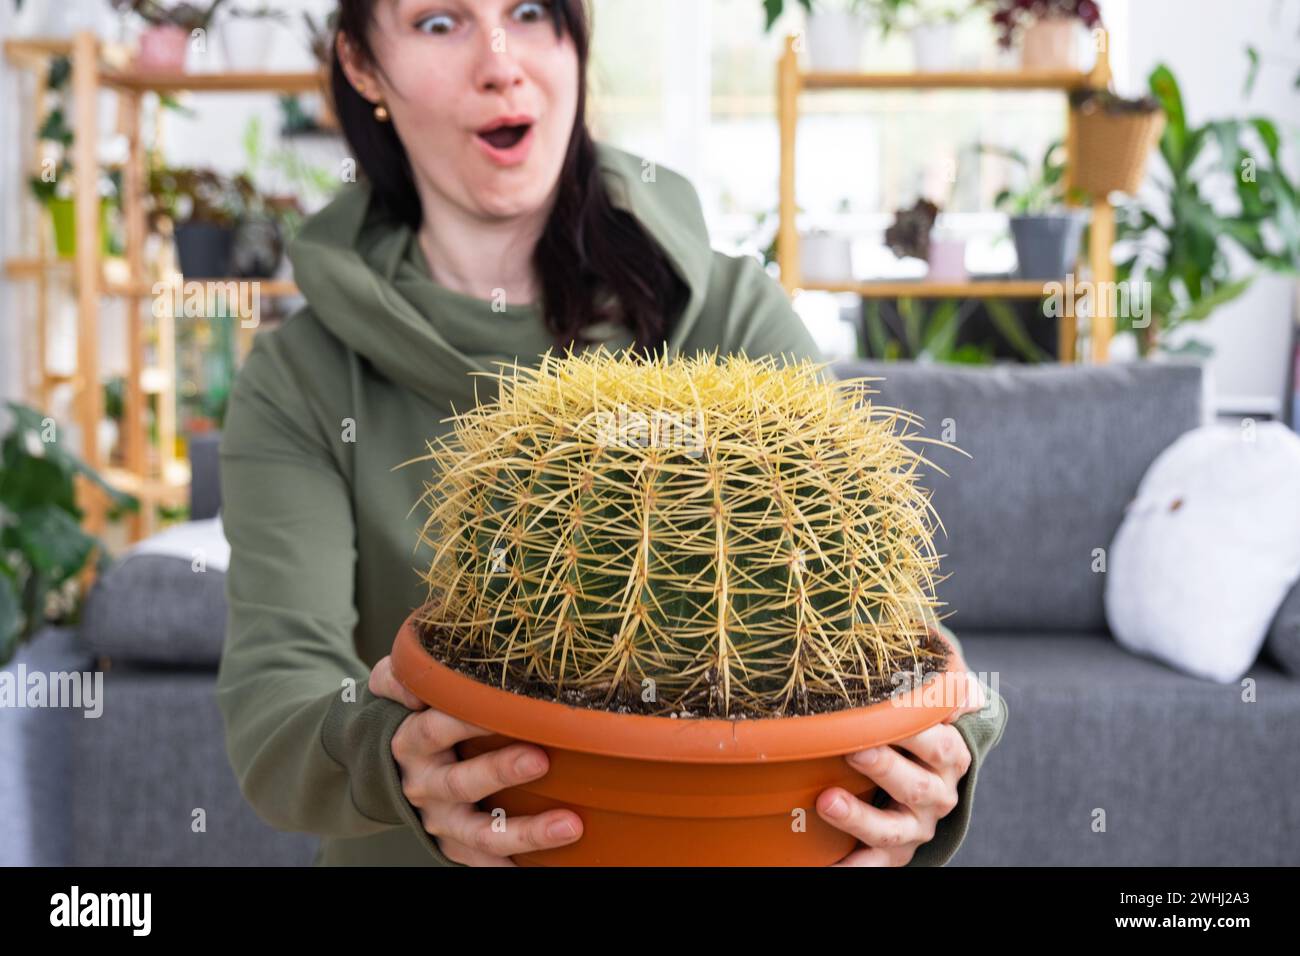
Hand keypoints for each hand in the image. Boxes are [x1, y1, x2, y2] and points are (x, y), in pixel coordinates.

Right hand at [368, 655, 583, 865]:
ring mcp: (442, 820)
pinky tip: (545, 867)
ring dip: (526, 831)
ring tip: (570, 825)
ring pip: (482, 833)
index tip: (505, 705)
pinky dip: (510, 867)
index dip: (466, 720)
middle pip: (461, 783)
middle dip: (501, 772)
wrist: (376, 769)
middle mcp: (425, 785)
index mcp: (412, 743)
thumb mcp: (390, 687)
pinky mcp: (455, 845)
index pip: (435, 729)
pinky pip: (483, 862)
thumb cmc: (405, 717)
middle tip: (540, 759)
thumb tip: (413, 683)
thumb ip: (400, 676)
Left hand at [817, 647, 986, 866]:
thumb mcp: (924, 706)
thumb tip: (944, 653)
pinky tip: (827, 866)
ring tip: (826, 800)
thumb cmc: (908, 732)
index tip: (887, 708)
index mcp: (947, 754)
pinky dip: (853, 868)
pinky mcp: (893, 854)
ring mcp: (915, 827)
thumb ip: (933, 681)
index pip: (938, 740)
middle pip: (916, 784)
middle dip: (886, 766)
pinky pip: (874, 867)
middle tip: (853, 748)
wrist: (916, 787)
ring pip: (892, 828)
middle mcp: (937, 793)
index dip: (916, 727)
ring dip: (859, 816)